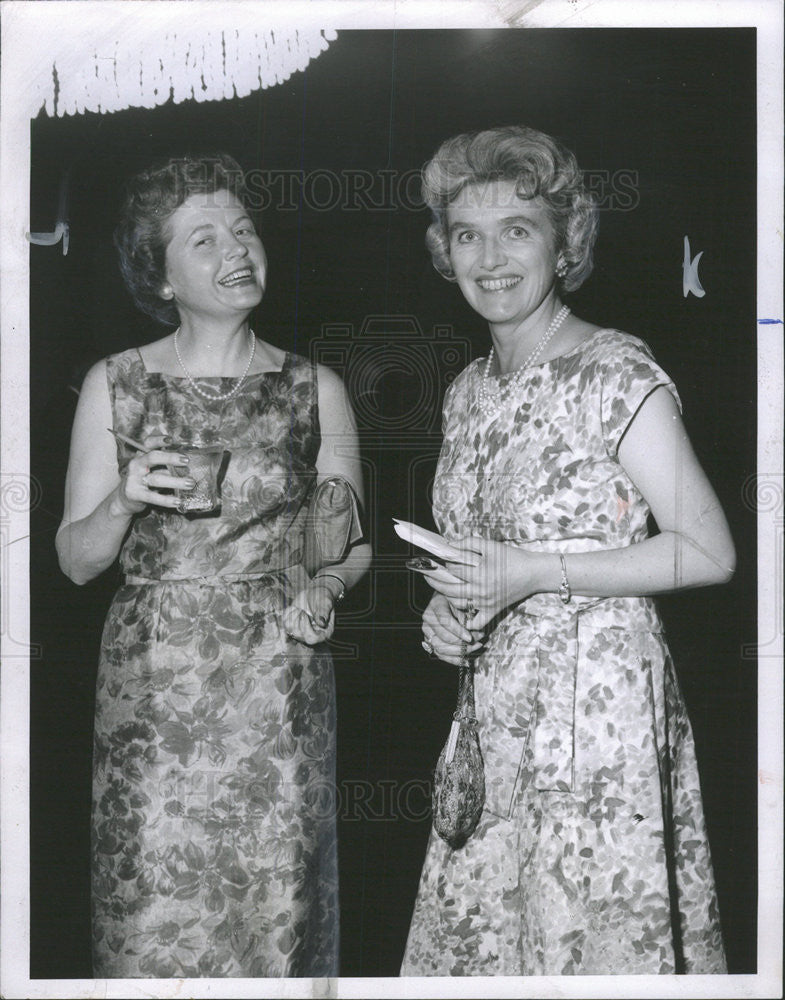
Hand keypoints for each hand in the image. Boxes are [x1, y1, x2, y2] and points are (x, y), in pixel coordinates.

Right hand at [113, 433, 195, 514]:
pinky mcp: (134, 493)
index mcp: (142, 455)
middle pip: (152, 457)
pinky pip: (153, 497)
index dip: (159, 440)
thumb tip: (187, 468)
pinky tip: (178, 501)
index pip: (148, 443)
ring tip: (190, 483)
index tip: (171, 440)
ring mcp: (134, 479)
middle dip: (170, 458)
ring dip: (175, 481)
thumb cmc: (144, 481)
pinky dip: (166, 500)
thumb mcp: (153, 470)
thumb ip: (166, 467)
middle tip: (186, 461)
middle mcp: (136, 465)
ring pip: (156, 479)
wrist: (124, 499)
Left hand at [282, 578, 337, 645]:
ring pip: (290, 630)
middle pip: (299, 635)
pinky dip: (287, 614)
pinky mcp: (293, 625)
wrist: (317, 593)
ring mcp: (302, 630)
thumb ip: (324, 612)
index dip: (306, 628)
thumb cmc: (324, 598)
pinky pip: (285, 623)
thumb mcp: (326, 603)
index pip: (312, 638)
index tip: (304, 614)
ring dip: (292, 617)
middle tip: (302, 610)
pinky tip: (294, 607)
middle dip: (297, 621)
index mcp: (324, 632)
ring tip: (299, 609)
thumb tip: (321, 624)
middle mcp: (313, 634)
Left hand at [415, 535, 535, 629]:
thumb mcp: (491, 545)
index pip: (453, 568)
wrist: (533, 573)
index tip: (441, 559)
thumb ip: (469, 542)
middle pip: (449, 588)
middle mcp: (480, 590)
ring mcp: (485, 603)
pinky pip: (476, 622)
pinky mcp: (492, 611)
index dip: (445, 562)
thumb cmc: (512, 557)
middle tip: (427, 574)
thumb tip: (449, 545)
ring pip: (457, 604)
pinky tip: (460, 614)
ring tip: (442, 588)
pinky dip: (466, 622)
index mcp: (479, 573)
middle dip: (434, 581)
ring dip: (447, 596)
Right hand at [421, 593, 484, 665]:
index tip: (470, 638)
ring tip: (475, 649)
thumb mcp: (463, 601)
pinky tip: (466, 661)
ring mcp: (427, 632)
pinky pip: (440, 655)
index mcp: (436, 605)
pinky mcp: (430, 642)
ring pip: (441, 648)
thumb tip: (473, 632)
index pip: (445, 621)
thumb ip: (466, 615)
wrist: (447, 600)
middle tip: (478, 643)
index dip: (458, 632)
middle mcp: (428, 619)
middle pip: (443, 637)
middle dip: (462, 644)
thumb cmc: (458, 600)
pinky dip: (454, 660)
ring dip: (460, 652)